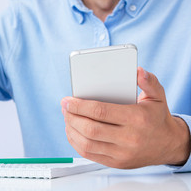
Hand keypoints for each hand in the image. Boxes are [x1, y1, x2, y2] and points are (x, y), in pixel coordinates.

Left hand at [61, 67, 190, 168]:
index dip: (79, 106)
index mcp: (136, 119)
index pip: (100, 112)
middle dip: (71, 116)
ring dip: (71, 129)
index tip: (67, 100)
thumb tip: (137, 71)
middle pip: (90, 129)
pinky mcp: (116, 163)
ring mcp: (122, 154)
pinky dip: (76, 143)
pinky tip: (72, 132)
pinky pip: (89, 154)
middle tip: (65, 107)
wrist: (169, 145)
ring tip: (67, 117)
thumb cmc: (157, 118)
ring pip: (87, 143)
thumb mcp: (158, 96)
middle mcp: (129, 139)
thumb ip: (148, 81)